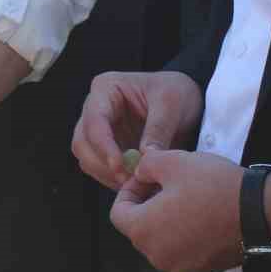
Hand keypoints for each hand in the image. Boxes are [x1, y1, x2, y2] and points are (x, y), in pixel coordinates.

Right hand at [73, 71, 203, 189]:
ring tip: (136, 183)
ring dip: (107, 175)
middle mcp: (95, 108)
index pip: (94, 120)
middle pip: (82, 142)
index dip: (103, 146)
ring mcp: (99, 130)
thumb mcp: (171, 103)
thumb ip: (158, 130)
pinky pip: (100, 169)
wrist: (188, 101)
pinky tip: (135, 183)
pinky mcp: (107, 148)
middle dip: (103, 165)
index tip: (119, 166)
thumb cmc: (176, 92)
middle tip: (129, 180)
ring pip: (87, 158)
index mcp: (106, 88)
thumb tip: (144, 158)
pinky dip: (114, 179)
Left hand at [110, 148, 244, 271]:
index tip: (145, 178)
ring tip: (186, 198)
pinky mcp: (198, 271)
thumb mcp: (174, 162)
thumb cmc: (214, 187)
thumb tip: (139, 172)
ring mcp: (177, 266)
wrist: (258, 213)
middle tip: (166, 183)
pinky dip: (183, 234)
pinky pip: (180, 250)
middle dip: (147, 204)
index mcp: (143, 230)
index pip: (118, 213)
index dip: (128, 191)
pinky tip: (201, 215)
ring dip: (165, 219)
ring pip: (160, 239)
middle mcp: (156, 255)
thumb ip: (146, 166)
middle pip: (138, 228)